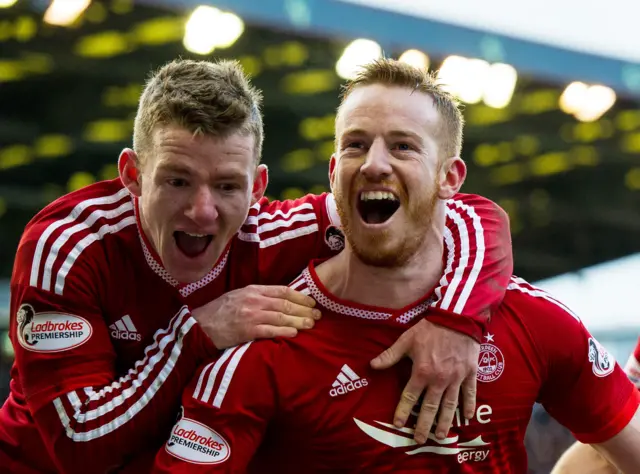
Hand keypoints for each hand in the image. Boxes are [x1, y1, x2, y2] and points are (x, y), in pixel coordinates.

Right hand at [192, 285, 320, 348]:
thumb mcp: (238, 296)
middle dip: (304, 309)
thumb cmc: (219, 312)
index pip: (282, 290)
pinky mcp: (247, 331)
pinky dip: (284, 331)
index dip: (300, 296)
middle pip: (285, 304)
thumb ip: (257, 296)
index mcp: (252, 290)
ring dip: (299, 321)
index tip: (311, 301)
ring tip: (311, 324)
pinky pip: (270, 331)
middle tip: (317, 315)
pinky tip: (295, 333)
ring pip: (281, 317)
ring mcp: (250, 315)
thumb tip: (280, 300)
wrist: (199, 326)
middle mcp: (253, 300)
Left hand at [370, 318, 478, 443]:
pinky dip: (469, 406)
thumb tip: (372, 365)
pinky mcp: (470, 374)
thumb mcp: (407, 340)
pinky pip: (470, 393)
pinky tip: (467, 418)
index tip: (398, 425)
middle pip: (430, 407)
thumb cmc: (430, 329)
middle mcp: (439, 379)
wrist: (457, 319)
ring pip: (450, 405)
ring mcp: (456, 378)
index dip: (403, 411)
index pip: (409, 397)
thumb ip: (390, 355)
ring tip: (441, 436)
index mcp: (422, 372)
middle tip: (420, 440)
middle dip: (424, 425)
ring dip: (445, 422)